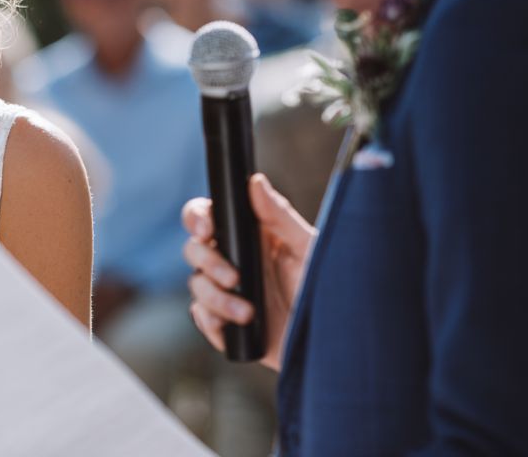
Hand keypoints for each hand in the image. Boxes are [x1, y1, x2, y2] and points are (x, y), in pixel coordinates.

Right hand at [183, 173, 315, 370]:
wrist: (333, 344)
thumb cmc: (328, 290)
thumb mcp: (308, 249)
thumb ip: (280, 216)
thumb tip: (255, 182)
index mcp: (250, 236)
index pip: (210, 216)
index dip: (198, 217)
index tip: (207, 229)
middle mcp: (234, 260)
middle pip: (194, 249)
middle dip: (207, 261)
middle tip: (233, 278)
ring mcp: (228, 292)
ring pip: (197, 285)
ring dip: (216, 298)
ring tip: (247, 313)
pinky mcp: (226, 323)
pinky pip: (201, 317)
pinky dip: (213, 321)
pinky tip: (237, 326)